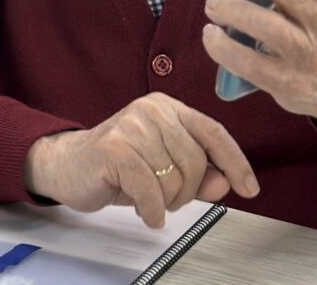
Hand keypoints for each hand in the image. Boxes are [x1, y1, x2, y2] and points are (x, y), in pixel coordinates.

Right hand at [24, 93, 258, 228]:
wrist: (67, 164)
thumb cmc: (118, 165)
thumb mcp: (164, 169)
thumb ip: (198, 174)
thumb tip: (224, 182)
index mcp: (166, 107)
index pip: (212, 132)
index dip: (235, 162)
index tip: (249, 188)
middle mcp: (149, 109)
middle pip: (196, 162)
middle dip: (186, 192)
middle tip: (164, 197)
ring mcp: (130, 125)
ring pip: (174, 179)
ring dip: (164, 201)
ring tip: (145, 196)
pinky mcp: (112, 147)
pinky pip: (150, 190)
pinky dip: (150, 209)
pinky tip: (143, 210)